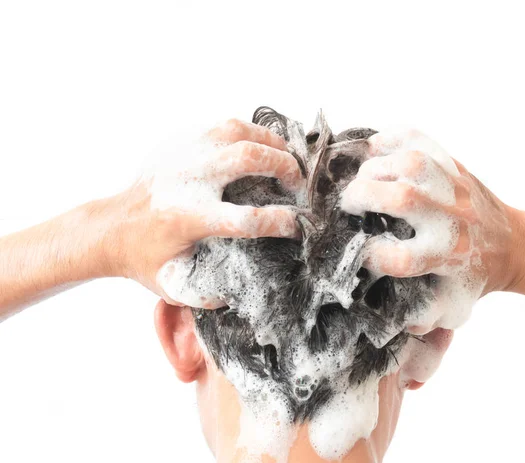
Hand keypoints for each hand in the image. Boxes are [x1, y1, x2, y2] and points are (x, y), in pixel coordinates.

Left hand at [98, 119, 302, 303]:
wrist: (110, 229)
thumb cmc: (145, 258)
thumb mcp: (176, 286)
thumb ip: (212, 292)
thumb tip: (247, 284)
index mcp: (188, 219)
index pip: (247, 218)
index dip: (281, 221)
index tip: (297, 225)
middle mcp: (186, 181)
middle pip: (247, 158)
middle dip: (283, 167)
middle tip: (297, 182)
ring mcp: (181, 156)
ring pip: (236, 131)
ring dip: (269, 142)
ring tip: (285, 157)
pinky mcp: (177, 144)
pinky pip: (222, 127)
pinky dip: (249, 133)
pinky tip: (259, 146)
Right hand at [341, 129, 524, 331]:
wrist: (513, 246)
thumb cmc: (473, 278)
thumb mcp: (451, 307)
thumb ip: (419, 316)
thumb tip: (381, 316)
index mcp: (445, 259)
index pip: (398, 258)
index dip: (368, 256)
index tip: (358, 254)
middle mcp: (449, 222)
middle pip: (402, 201)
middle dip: (364, 197)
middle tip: (348, 204)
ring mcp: (453, 190)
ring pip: (412, 165)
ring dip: (377, 167)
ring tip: (362, 177)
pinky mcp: (455, 168)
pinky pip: (424, 141)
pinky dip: (395, 136)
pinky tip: (377, 147)